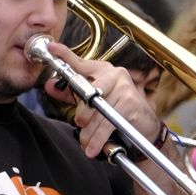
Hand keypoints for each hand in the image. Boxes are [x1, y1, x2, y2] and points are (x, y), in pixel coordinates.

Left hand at [41, 41, 161, 158]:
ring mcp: (125, 88)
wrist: (145, 127)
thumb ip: (71, 93)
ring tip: (86, 142)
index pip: (80, 62)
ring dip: (88, 132)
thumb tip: (50, 85)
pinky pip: (107, 123)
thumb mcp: (91, 101)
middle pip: (86, 93)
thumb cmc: (116, 110)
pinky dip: (98, 138)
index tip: (50, 47)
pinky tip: (93, 147)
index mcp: (102, 71)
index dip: (64, 54)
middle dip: (81, 114)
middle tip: (80, 125)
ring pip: (96, 113)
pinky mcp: (131, 103)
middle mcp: (115, 75)